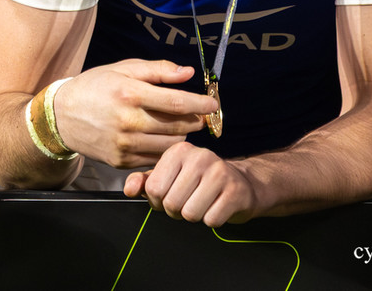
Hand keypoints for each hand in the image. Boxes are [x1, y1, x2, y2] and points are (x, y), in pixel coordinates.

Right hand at [52, 59, 215, 167]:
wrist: (61, 116)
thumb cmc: (95, 87)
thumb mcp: (122, 69)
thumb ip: (157, 70)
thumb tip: (188, 73)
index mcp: (130, 94)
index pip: (176, 102)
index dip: (200, 104)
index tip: (213, 104)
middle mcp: (128, 121)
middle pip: (178, 126)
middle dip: (195, 120)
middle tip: (199, 115)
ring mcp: (125, 145)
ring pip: (170, 145)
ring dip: (182, 136)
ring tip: (180, 126)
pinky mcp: (122, 161)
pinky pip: (155, 158)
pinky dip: (164, 149)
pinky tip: (161, 138)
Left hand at [124, 141, 259, 225]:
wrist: (242, 184)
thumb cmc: (200, 181)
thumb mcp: (170, 176)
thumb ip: (145, 182)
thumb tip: (128, 189)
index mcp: (178, 151)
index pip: (154, 189)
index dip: (158, 201)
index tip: (168, 196)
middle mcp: (199, 157)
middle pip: (171, 203)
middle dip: (176, 211)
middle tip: (187, 202)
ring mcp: (220, 173)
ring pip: (190, 214)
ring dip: (194, 216)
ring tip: (201, 203)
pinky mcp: (236, 192)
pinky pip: (211, 220)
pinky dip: (212, 220)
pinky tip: (217, 206)